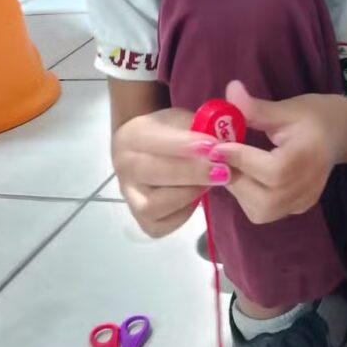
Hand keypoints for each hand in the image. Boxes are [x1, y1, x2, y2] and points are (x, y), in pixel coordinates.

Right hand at [112, 107, 229, 237]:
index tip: (213, 147)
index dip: (186, 145)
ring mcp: (130, 198)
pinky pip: (162, 225)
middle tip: (223, 170)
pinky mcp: (142, 221)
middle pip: (154, 174)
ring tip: (211, 183)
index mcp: (131, 136)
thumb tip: (222, 145)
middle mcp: (123, 168)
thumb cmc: (170, 133)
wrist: (147, 152)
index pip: (156, 142)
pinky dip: (183, 214)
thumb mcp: (182, 120)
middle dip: (192, 173)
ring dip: (188, 195)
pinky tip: (197, 197)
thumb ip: (198, 129)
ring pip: (154, 206)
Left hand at [214, 82, 346, 224]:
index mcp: (309, 158)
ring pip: (261, 211)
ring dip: (239, 190)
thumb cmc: (314, 116)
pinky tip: (244, 173)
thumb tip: (230, 90)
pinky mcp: (297, 209)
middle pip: (265, 200)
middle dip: (236, 178)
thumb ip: (255, 107)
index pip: (272, 170)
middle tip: (219, 156)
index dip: (241, 159)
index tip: (216, 145)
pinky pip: (265, 212)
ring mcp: (303, 203)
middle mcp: (307, 187)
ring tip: (232, 164)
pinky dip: (248, 196)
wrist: (340, 134)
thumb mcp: (286, 108)